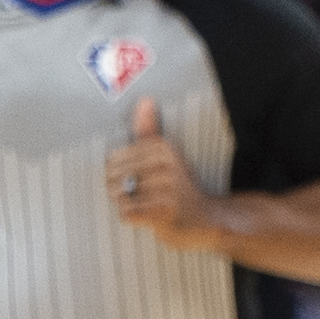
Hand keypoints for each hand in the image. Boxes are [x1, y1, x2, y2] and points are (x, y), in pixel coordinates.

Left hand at [107, 99, 219, 252]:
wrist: (207, 218)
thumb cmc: (180, 186)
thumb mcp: (167, 154)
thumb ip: (149, 129)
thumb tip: (145, 100)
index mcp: (163, 147)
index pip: (113, 159)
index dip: (119, 173)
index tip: (139, 178)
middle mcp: (165, 164)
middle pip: (113, 177)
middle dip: (120, 190)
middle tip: (141, 195)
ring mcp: (166, 188)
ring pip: (119, 196)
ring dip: (127, 205)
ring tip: (145, 205)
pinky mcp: (164, 210)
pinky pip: (127, 213)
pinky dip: (132, 218)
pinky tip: (147, 216)